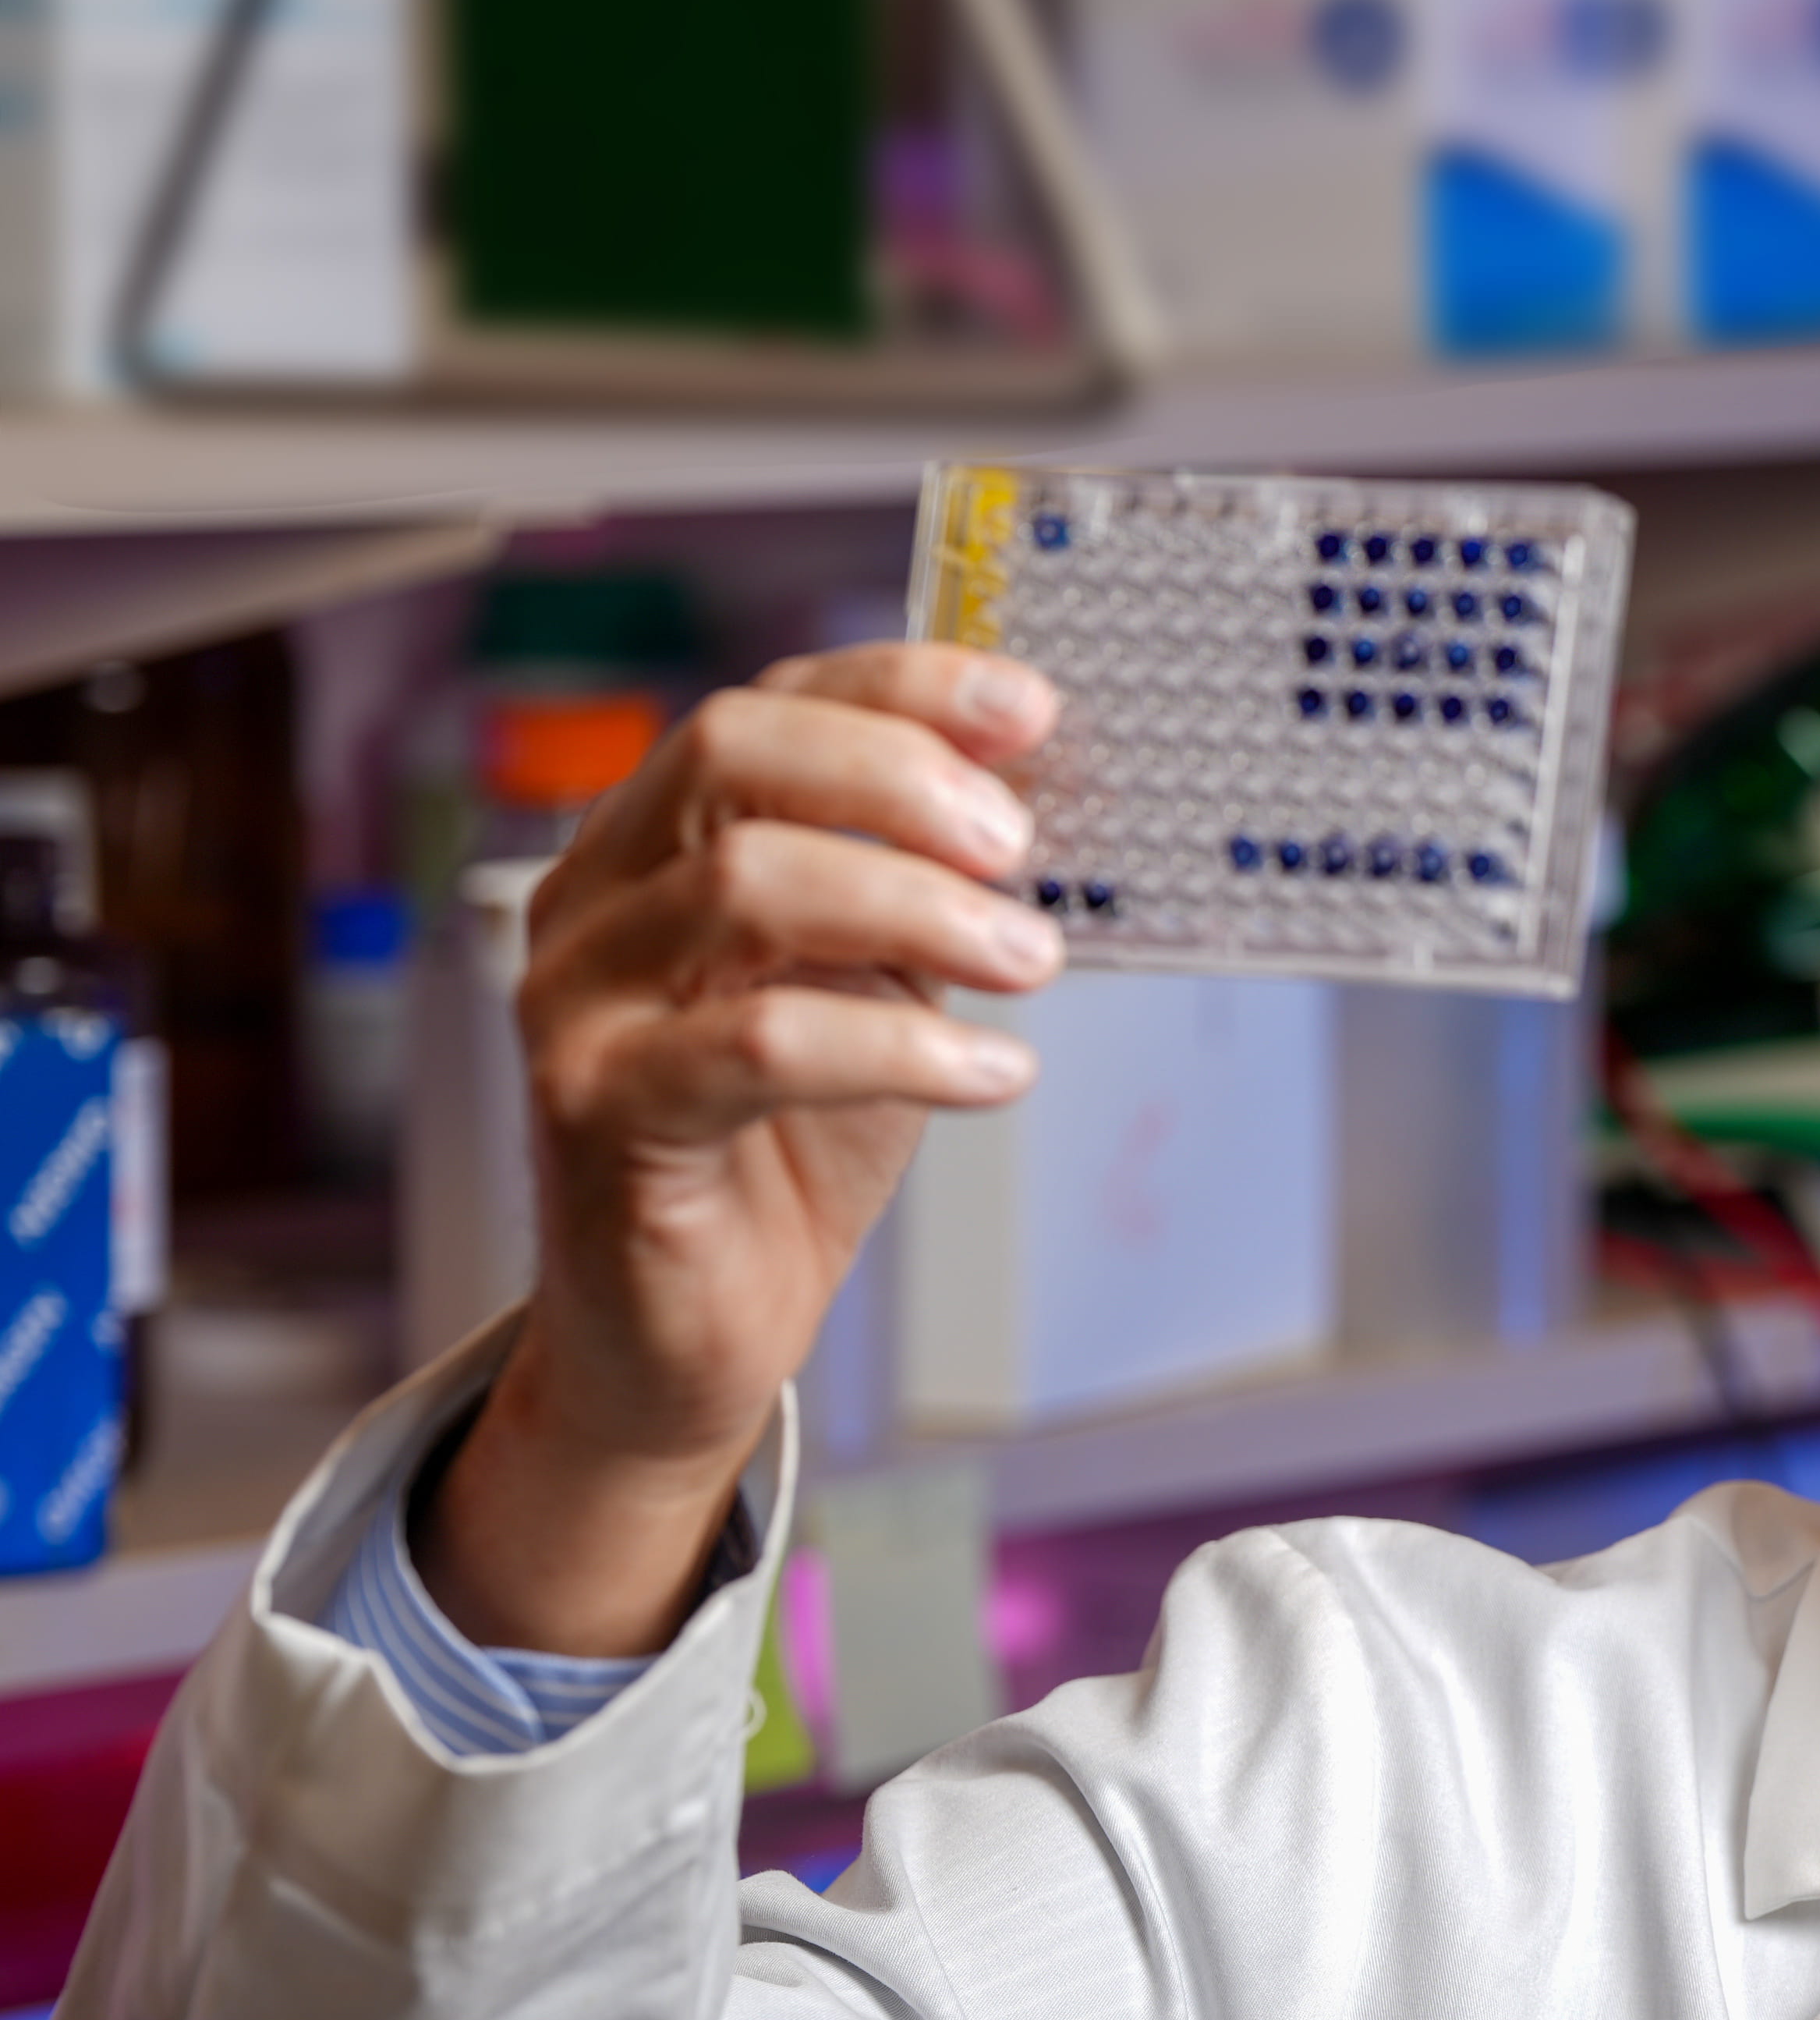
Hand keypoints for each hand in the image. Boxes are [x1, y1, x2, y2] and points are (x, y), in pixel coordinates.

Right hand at [420, 643, 1062, 1655]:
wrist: (692, 1332)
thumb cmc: (786, 1150)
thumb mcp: (877, 987)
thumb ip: (923, 891)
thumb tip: (1044, 795)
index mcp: (652, 842)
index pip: (768, 702)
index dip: (901, 687)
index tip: (1031, 708)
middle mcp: (592, 898)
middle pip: (732, 751)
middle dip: (899, 776)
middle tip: (1020, 848)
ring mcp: (576, 1001)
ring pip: (745, 881)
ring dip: (919, 908)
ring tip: (1031, 959)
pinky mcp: (596, 1111)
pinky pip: (759, 1044)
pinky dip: (902, 1044)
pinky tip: (996, 1070)